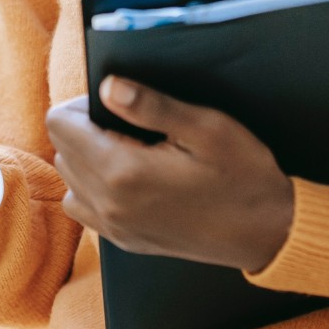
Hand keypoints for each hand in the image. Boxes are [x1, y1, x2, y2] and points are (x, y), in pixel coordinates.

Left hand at [45, 76, 295, 272]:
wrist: (269, 231)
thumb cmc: (244, 175)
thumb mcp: (206, 127)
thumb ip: (151, 105)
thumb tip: (107, 86)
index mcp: (122, 172)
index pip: (60, 125)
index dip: (82, 104)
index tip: (117, 104)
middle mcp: (109, 204)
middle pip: (61, 151)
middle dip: (85, 130)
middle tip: (130, 125)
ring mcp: (115, 228)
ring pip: (70, 181)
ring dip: (87, 160)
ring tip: (130, 151)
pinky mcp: (125, 241)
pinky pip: (86, 208)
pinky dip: (95, 189)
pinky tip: (131, 179)